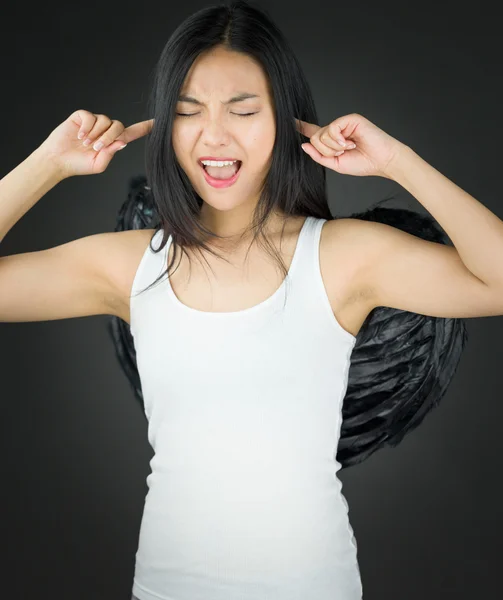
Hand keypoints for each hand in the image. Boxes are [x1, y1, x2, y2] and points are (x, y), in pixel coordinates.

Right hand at [38, 109, 153, 177]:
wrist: (58, 160)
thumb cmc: (78, 164)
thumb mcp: (98, 164)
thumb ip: (110, 154)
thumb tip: (122, 142)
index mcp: (112, 142)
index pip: (131, 133)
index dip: (144, 128)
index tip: (158, 123)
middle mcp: (105, 130)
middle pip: (118, 125)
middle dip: (109, 137)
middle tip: (96, 147)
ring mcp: (94, 122)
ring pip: (105, 120)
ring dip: (96, 134)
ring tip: (85, 143)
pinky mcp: (82, 117)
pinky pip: (90, 116)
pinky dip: (86, 127)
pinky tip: (79, 136)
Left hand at [296, 113, 405, 177]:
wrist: (382, 161)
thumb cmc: (363, 163)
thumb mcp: (335, 164)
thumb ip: (319, 156)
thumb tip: (303, 145)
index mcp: (333, 140)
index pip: (314, 132)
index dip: (302, 127)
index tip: (290, 121)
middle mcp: (337, 130)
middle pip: (315, 138)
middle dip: (326, 151)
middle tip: (342, 153)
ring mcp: (343, 123)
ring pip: (322, 135)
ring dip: (333, 147)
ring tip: (349, 148)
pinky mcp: (350, 119)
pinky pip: (332, 128)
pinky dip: (338, 140)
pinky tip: (349, 143)